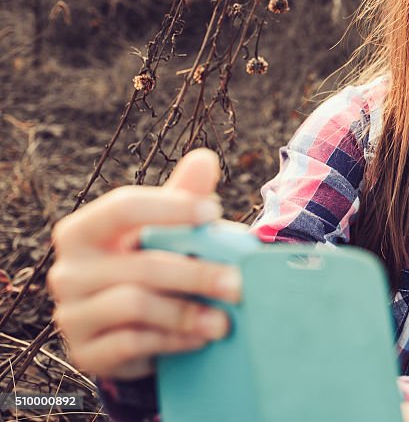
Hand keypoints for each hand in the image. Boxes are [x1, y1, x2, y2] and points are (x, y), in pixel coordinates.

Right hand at [48, 148, 242, 379]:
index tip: (215, 212)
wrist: (130, 327)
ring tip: (226, 320)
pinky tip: (202, 338)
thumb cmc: (150, 260)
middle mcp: (67, 271)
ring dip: (188, 312)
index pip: (123, 207)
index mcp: (82, 230)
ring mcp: (71, 314)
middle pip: (141, 264)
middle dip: (197, 273)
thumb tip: (205, 158)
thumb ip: (184, 194)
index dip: (171, 207)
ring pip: (135, 305)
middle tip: (239, 284)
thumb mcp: (166, 227)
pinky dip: (172, 340)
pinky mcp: (84, 352)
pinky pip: (130, 343)